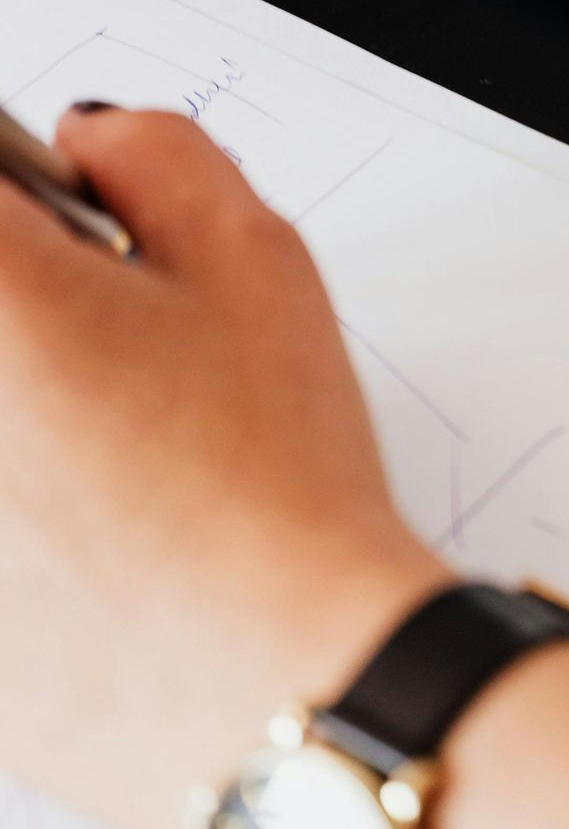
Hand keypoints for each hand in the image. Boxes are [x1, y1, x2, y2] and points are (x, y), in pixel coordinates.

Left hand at [0, 109, 438, 828]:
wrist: (283, 680)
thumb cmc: (270, 484)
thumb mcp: (254, 259)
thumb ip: (153, 154)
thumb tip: (84, 147)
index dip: (32, 211)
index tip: (66, 237)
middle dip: (30, 317)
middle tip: (99, 351)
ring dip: (27, 427)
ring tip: (103, 466)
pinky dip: (22, 524)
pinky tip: (85, 550)